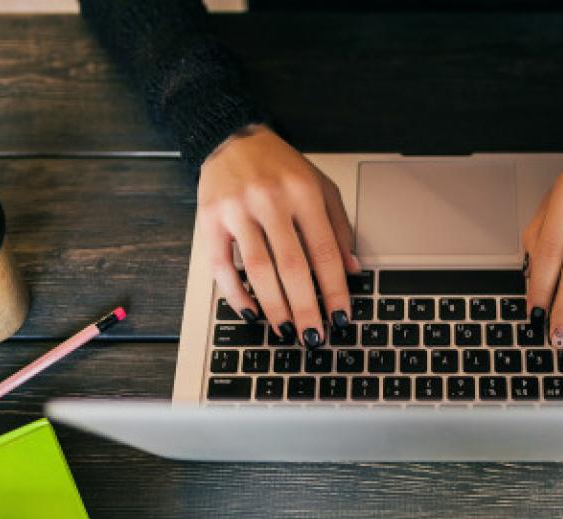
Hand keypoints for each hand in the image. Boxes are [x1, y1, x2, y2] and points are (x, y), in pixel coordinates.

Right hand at [196, 124, 360, 346]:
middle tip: (314, 336)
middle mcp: (271, 200)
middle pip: (292, 266)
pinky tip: (251, 311)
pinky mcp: (210, 220)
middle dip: (306, 307)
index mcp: (304, 192)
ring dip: (274, 307)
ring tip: (286, 330)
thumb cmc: (280, 167)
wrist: (232, 138)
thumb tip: (351, 270)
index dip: (334, 290)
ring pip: (258, 270)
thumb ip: (339, 227)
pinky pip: (222, 266)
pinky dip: (236, 294)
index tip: (340, 317)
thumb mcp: (321, 187)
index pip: (325, 251)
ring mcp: (238, 210)